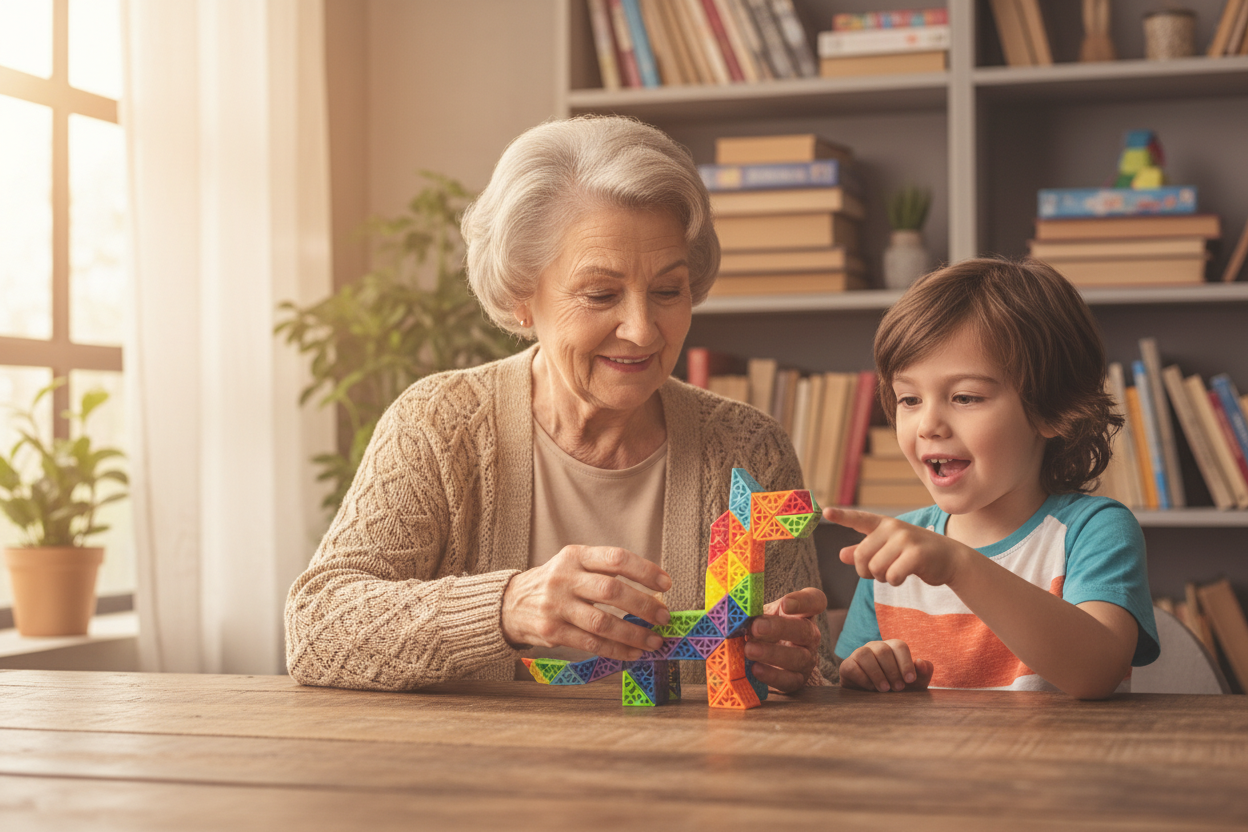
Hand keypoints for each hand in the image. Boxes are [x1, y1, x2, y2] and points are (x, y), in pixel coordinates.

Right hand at [500, 545, 671, 660]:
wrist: (511, 604)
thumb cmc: (555, 584)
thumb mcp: (574, 565)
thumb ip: (605, 573)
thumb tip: (652, 593)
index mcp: (575, 555)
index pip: (616, 558)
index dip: (645, 571)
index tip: (666, 584)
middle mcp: (564, 578)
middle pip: (612, 591)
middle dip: (644, 605)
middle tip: (664, 616)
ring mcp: (556, 606)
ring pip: (603, 622)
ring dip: (634, 634)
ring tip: (654, 641)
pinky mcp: (552, 632)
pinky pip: (591, 643)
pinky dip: (617, 650)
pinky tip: (633, 653)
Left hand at [745, 587, 825, 692]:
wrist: (769, 660)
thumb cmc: (764, 630)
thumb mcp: (761, 615)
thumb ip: (754, 612)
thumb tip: (734, 611)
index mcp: (803, 613)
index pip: (815, 601)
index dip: (804, 602)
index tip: (785, 604)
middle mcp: (810, 635)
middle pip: (804, 630)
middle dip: (779, 628)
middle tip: (756, 628)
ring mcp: (807, 658)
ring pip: (798, 657)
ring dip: (772, 653)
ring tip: (749, 650)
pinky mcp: (798, 679)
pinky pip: (789, 679)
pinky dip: (772, 675)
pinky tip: (755, 669)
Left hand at [822, 507, 969, 588]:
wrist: (951, 558)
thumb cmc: (916, 554)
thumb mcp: (889, 549)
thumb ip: (866, 551)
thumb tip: (841, 554)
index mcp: (883, 525)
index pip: (859, 519)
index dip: (842, 516)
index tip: (825, 511)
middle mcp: (893, 528)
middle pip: (860, 556)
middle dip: (867, 571)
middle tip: (881, 572)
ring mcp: (905, 539)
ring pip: (875, 568)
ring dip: (882, 578)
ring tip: (896, 572)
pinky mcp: (916, 553)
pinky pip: (891, 576)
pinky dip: (895, 582)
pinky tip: (906, 575)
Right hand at [840, 639, 933, 691]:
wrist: (875, 704)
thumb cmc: (897, 690)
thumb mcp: (914, 685)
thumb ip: (923, 674)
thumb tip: (920, 662)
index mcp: (892, 648)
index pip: (899, 646)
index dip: (905, 663)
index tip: (910, 680)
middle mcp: (875, 647)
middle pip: (883, 650)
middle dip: (892, 671)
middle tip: (898, 689)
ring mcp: (859, 654)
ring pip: (865, 654)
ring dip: (877, 674)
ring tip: (885, 690)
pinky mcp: (847, 666)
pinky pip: (852, 666)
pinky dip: (863, 678)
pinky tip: (871, 689)